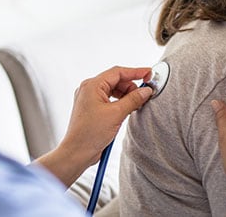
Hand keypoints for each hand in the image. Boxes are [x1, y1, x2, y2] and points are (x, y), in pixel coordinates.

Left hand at [36, 65, 152, 185]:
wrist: (77, 153)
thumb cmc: (90, 134)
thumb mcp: (116, 114)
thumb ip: (133, 100)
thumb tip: (146, 91)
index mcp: (92, 85)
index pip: (118, 72)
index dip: (135, 72)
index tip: (149, 74)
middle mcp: (89, 89)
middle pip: (116, 80)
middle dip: (131, 86)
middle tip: (144, 95)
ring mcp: (90, 99)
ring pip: (113, 90)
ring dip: (126, 95)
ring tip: (136, 105)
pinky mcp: (92, 109)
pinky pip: (109, 100)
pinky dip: (120, 102)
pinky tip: (128, 110)